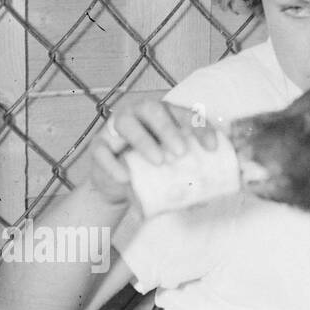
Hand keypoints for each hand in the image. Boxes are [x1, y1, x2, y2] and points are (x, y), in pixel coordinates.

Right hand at [88, 97, 218, 208]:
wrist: (118, 183)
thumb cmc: (150, 170)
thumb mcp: (170, 172)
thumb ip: (186, 180)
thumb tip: (205, 200)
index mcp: (163, 117)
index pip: (183, 113)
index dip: (198, 127)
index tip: (212, 147)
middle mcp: (139, 115)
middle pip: (152, 109)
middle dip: (168, 129)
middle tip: (181, 152)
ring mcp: (115, 128)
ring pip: (126, 123)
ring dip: (143, 141)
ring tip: (159, 162)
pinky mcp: (98, 146)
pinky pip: (101, 151)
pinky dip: (113, 164)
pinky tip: (125, 178)